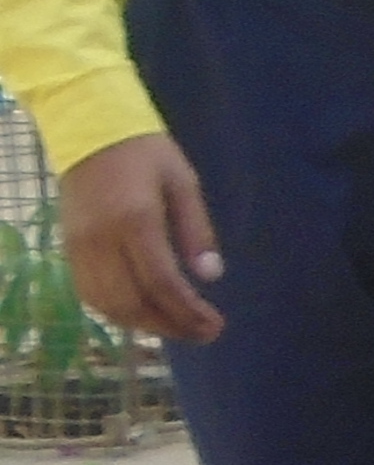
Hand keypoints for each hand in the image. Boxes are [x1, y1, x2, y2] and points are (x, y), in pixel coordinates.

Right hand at [60, 131, 221, 342]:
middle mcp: (101, 240)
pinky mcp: (68, 248)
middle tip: (202, 334)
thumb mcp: (184, 183)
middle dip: (169, 326)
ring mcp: (79, 247)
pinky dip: (116, 312)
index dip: (188, 312)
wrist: (91, 130)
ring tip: (178, 328)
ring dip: (143, 325)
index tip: (214, 326)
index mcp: (135, 221)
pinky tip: (143, 314)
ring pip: (107, 305)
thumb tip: (211, 276)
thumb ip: (197, 232)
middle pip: (132, 302)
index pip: (161, 282)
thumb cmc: (147, 154)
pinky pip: (88, 294)